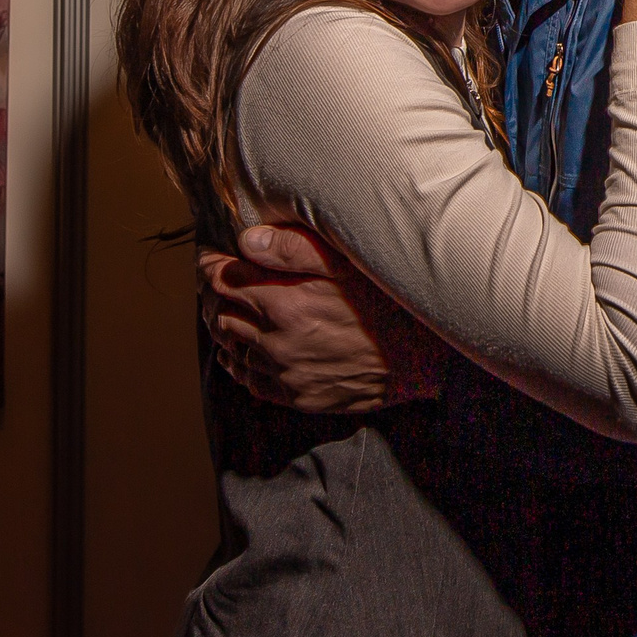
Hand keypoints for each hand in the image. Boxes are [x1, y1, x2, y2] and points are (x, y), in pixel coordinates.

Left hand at [200, 224, 442, 413]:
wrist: (427, 359)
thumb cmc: (391, 302)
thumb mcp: (348, 262)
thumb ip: (293, 249)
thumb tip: (248, 240)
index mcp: (284, 303)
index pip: (222, 281)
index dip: (209, 265)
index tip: (210, 255)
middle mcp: (277, 342)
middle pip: (219, 315)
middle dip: (211, 294)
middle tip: (214, 279)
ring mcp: (286, 373)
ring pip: (231, 349)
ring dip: (221, 326)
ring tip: (223, 309)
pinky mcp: (298, 396)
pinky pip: (251, 381)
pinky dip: (238, 362)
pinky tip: (242, 349)